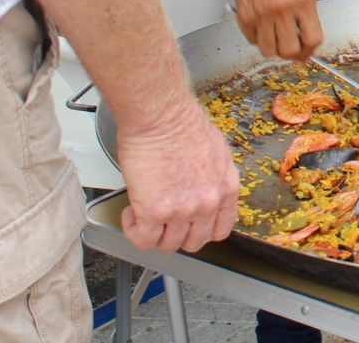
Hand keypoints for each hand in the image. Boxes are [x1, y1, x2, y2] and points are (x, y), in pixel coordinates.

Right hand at [116, 99, 238, 252]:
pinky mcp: (155, 212)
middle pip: (194, 241)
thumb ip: (212, 178)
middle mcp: (208, 203)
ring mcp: (183, 210)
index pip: (221, 229)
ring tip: (144, 212)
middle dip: (178, 234)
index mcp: (226, 187)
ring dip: (154, 232)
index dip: (202, 230)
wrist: (161, 115)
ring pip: (168, 244)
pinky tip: (132, 214)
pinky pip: (143, 239)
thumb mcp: (214, 153)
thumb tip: (200, 187)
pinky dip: (134, 231)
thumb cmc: (181, 123)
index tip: (190, 226)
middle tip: (164, 221)